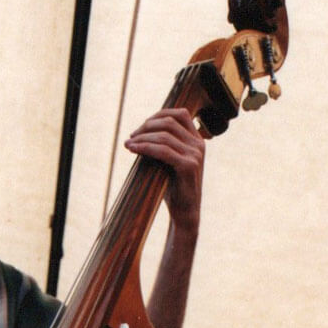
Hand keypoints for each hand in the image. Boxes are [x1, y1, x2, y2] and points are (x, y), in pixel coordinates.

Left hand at [125, 107, 204, 236]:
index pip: (180, 114)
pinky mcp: (188, 167)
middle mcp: (198, 145)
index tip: (141, 127)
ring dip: (142, 137)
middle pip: (169, 122)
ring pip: (164, 136)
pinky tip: (133, 150)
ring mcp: (195, 155)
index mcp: (197, 140)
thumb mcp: (169, 162)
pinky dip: (145, 147)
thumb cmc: (173, 189)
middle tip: (131, 136)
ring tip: (128, 144)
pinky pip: (163, 151)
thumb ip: (163, 145)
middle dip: (146, 126)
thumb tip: (140, 131)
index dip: (159, 115)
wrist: (184, 214)